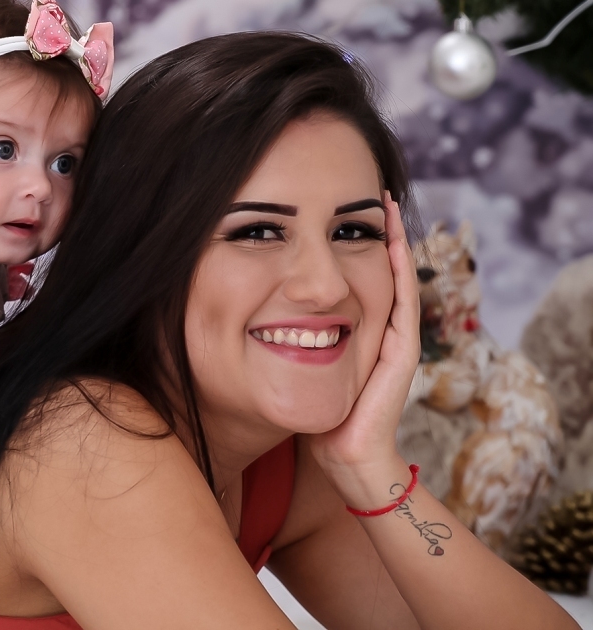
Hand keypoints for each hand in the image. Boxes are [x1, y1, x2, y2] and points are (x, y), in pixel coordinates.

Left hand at [308, 192, 419, 489]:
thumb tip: (246, 315)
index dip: (349, 244)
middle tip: (370, 193)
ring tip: (384, 204)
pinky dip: (399, 270)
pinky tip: (391, 242)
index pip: (354, 277)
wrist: (343, 457)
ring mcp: (394, 339)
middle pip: (378, 270)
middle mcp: (379, 329)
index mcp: (355, 330)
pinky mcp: (400, 352)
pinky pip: (402, 302)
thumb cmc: (316, 415)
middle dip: (373, 232)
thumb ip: (282, 338)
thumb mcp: (293, 365)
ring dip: (391, 241)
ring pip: (394, 278)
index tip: (336, 209)